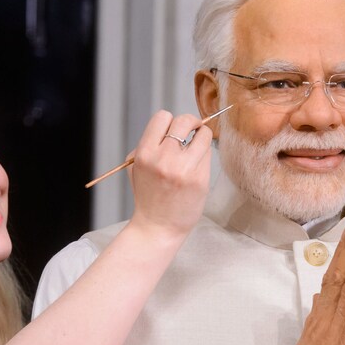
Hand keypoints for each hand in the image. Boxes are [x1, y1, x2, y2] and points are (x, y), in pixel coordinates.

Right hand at [127, 110, 212, 240]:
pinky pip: (208, 154)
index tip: (175, 131)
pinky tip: (197, 166)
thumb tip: (170, 128)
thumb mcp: (136, 167)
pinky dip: (204, 155)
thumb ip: (149, 145)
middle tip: (192, 132)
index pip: (162, 117)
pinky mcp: (200, 179)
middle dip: (190, 123)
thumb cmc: (148, 197)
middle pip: (184, 120)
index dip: (170, 122)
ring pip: (202, 135)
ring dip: (201, 138)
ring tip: (196, 150)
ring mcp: (184, 168)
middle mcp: (164, 158)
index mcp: (145, 153)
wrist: (157, 227)